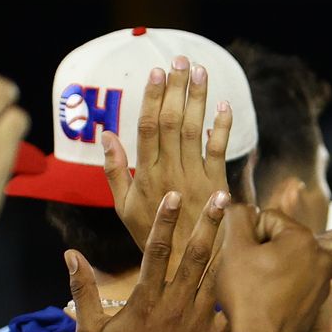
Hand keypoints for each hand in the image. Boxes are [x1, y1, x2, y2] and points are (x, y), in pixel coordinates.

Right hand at [69, 190, 228, 331]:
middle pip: (196, 256)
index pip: (156, 250)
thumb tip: (69, 254)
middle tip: (222, 198)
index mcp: (145, 300)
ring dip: (221, 253)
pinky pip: (221, 311)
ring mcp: (199, 323)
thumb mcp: (90, 330)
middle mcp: (176, 306)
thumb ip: (83, 289)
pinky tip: (221, 293)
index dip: (166, 220)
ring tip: (230, 229)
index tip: (175, 195)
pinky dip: (219, 300)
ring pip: (213, 278)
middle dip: (209, 223)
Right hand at [102, 56, 235, 277]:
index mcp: (146, 175)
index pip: (148, 128)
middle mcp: (171, 173)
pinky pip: (221, 153)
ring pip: (197, 132)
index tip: (157, 72)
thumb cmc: (150, 238)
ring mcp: (196, 180)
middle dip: (178, 90)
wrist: (183, 271)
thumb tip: (107, 135)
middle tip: (181, 60)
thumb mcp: (123, 208)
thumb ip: (116, 171)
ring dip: (200, 100)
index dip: (153, 98)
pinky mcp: (217, 189)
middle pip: (174, 123)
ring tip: (201, 72)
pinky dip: (223, 129)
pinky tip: (224, 107)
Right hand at [212, 205, 331, 331]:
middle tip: (246, 273)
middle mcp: (322, 255)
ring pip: (285, 259)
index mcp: (305, 238)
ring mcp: (323, 278)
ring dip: (266, 267)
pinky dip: (277, 284)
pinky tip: (266, 299)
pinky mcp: (317, 297)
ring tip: (254, 287)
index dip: (246, 235)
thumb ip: (236, 216)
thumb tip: (238, 203)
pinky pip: (293, 279)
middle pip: (278, 238)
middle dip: (258, 250)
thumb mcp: (234, 247)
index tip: (241, 257)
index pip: (266, 218)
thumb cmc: (248, 296)